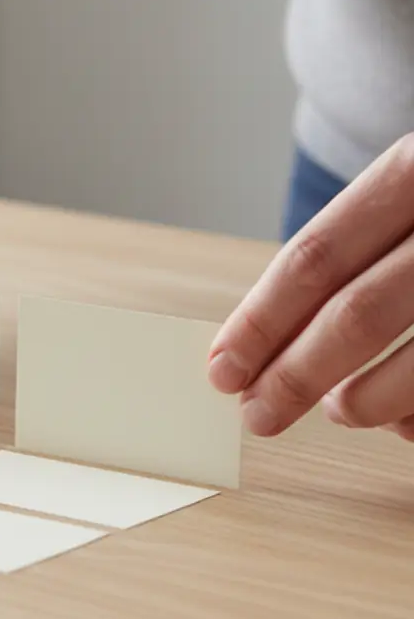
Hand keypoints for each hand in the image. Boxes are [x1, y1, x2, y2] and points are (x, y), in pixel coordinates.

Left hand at [208, 134, 413, 439]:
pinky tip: (402, 421)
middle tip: (258, 415)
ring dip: (363, 402)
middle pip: (357, 314)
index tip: (222, 371)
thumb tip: (259, 344)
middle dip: (295, 375)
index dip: (261, 321)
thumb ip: (348, 257)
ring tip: (341, 411)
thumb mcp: (410, 197)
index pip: (315, 256)